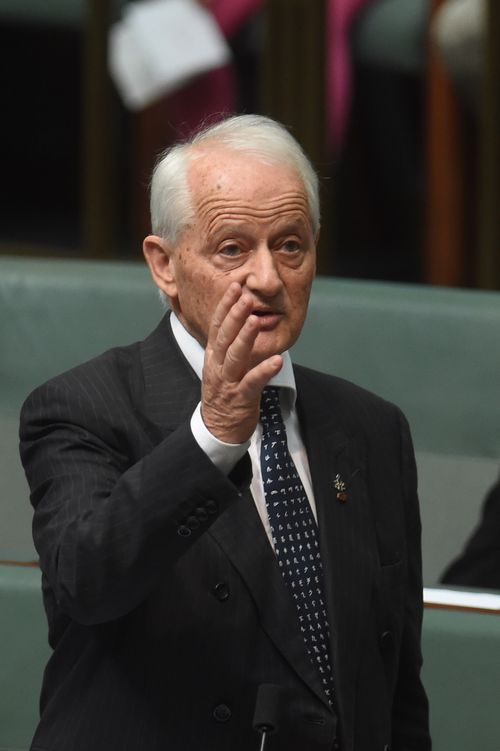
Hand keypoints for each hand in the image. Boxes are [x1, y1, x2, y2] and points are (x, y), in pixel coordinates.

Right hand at [201, 283, 282, 442]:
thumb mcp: (224, 365)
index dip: (225, 306)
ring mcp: (228, 383)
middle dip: (235, 315)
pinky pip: (252, 383)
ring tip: (256, 321)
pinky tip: (277, 360)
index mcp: (214, 356)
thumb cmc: (225, 393)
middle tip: (245, 296)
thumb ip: (233, 344)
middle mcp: (217, 366)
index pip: (217, 326)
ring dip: (246, 338)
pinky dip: (264, 371)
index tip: (235, 286)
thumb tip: (247, 319)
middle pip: (224, 337)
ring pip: (235, 357)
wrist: (218, 430)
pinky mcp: (240, 399)